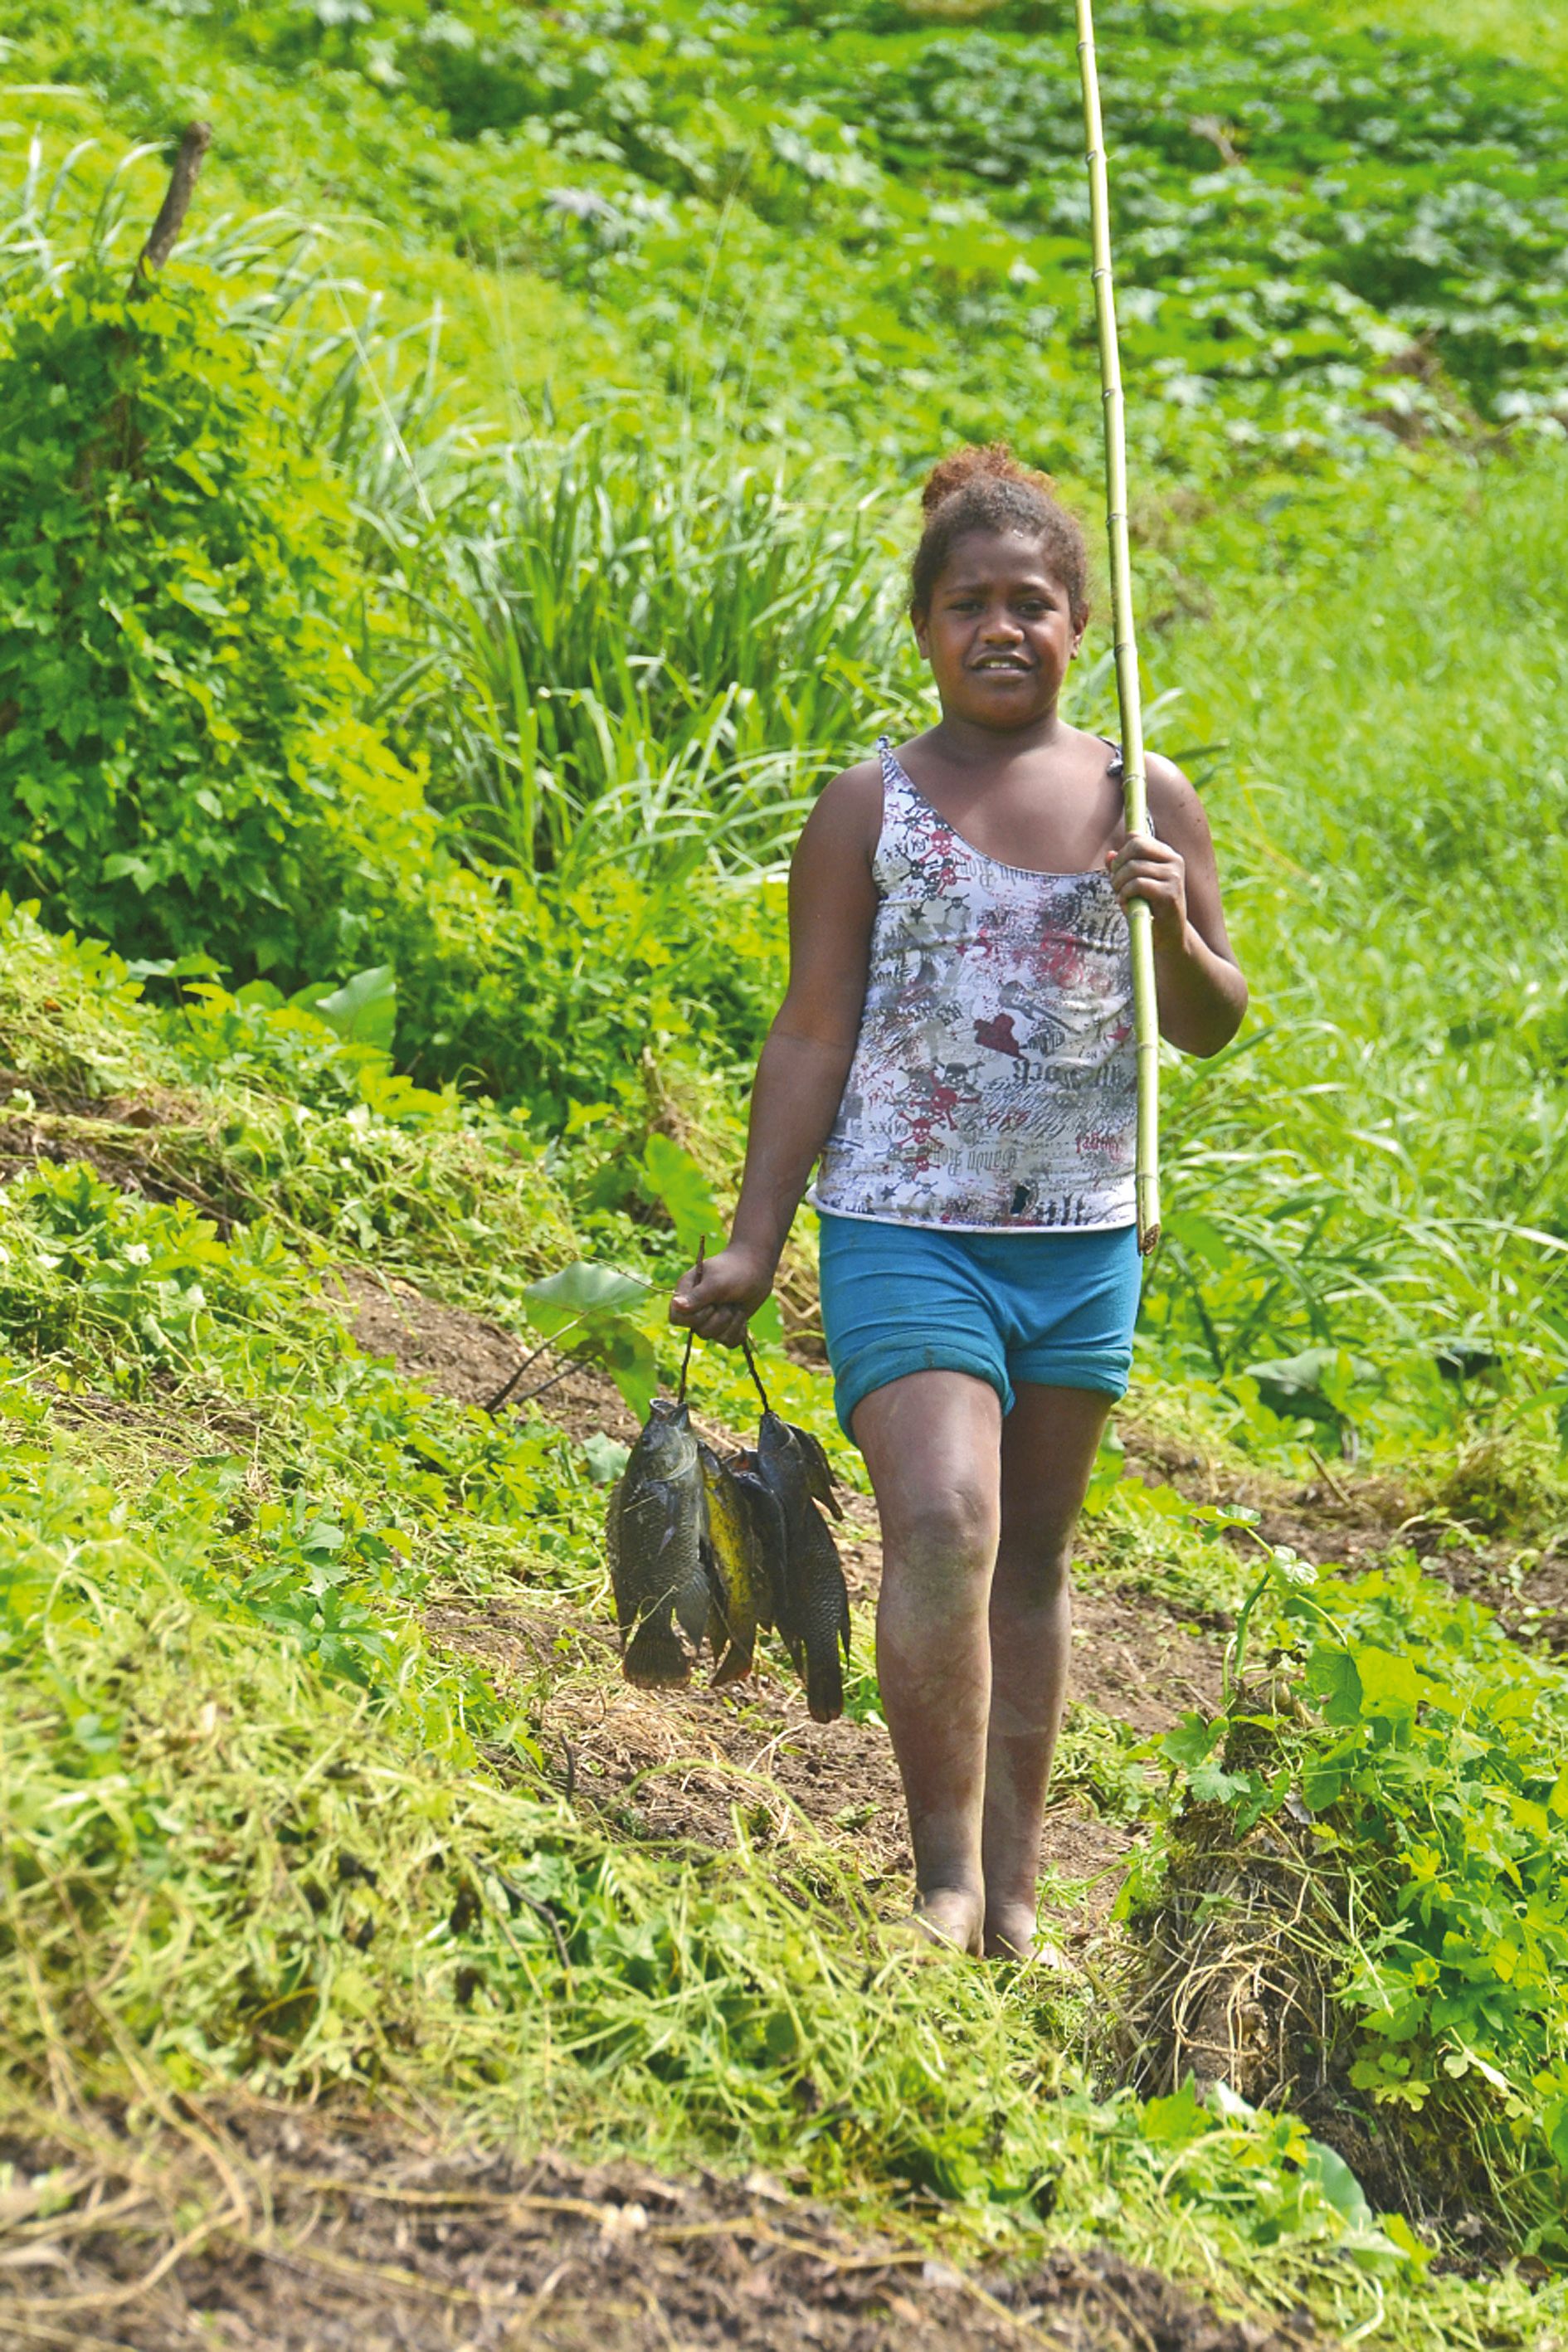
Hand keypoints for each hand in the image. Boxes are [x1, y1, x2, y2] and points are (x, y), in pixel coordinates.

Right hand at [669, 1241, 774, 1347]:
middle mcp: (696, 1309)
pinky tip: (742, 1315)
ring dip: (731, 1322)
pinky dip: (739, 1330)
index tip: (710, 1304)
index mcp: (686, 1294)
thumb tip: (676, 1305)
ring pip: (716, 1338)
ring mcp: (711, 1319)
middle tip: (727, 1300)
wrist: (756, 1268)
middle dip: (720, 1318)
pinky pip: (729, 1342)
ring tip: (735, 1304)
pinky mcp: (726, 1327)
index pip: (676, 1319)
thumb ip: (697, 1296)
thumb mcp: (717, 1283)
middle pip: (700, 1332)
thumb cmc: (734, 1270)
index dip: (694, 1318)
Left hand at [1106, 832, 1188, 950]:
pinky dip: (1125, 894)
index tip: (1117, 870)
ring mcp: (1174, 876)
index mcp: (1167, 854)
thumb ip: (1121, 868)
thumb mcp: (1132, 885)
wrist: (1168, 936)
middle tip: (1115, 883)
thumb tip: (1109, 855)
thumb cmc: (1149, 908)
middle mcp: (1174, 861)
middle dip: (1118, 865)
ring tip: (1120, 896)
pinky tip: (1126, 904)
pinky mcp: (1170, 893)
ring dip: (1119, 883)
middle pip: (1136, 846)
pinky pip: (1138, 884)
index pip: (1138, 837)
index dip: (1121, 852)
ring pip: (1134, 867)